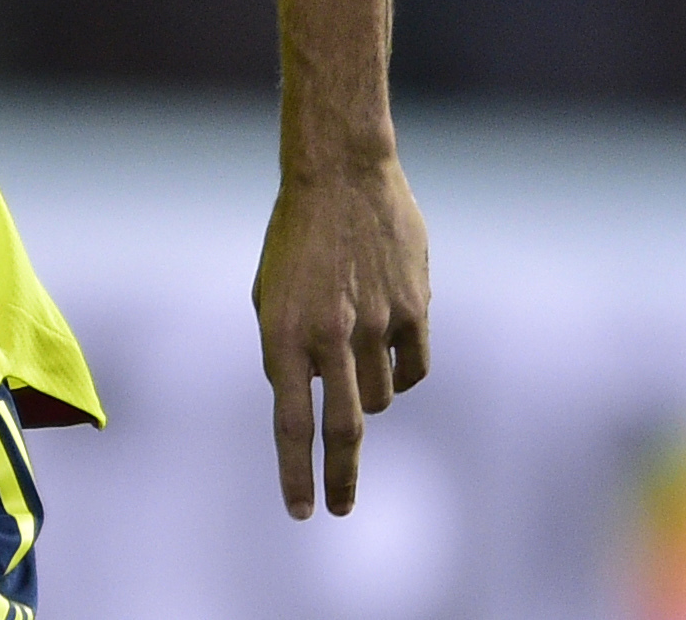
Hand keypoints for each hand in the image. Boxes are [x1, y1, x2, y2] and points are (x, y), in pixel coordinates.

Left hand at [252, 156, 429, 518]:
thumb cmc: (295, 236)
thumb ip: (288, 351)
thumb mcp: (271, 293)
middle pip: (341, 429)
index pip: (291, 423)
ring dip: (368, 395)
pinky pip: (414, 368)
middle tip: (340, 510)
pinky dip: (402, 372)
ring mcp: (375, 324)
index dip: (296, 473)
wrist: (339, 174)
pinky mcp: (414, 310)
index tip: (302, 512)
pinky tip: (390, 350)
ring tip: (353, 350)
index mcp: (283, 332)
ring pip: (380, 396)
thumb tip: (311, 401)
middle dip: (340, 478)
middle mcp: (328, 335)